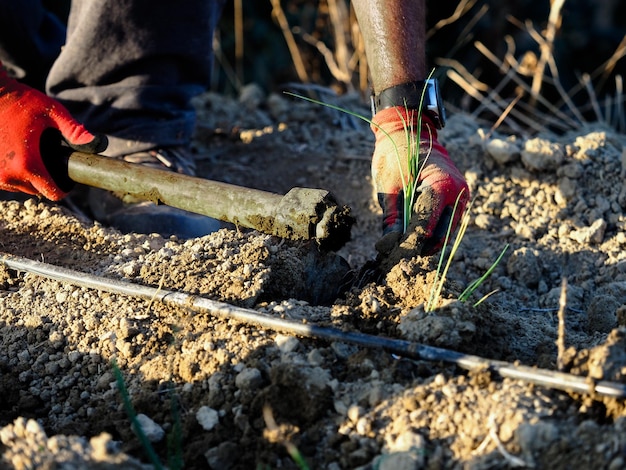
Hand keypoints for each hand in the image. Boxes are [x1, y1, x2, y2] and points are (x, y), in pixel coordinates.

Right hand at [0, 67, 106, 199]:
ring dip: (27, 176)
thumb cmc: (21, 101)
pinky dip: (13, 171)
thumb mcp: (53, 113)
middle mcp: (8, 175)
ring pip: (20, 187)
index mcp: (28, 165)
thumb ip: (75, 131)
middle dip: (45, 178)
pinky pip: (6, 180)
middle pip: (37, 190)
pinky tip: (16, 154)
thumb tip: (101, 143)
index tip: (67, 178)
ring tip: (29, 153)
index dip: (64, 188)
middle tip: (46, 157)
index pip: (53, 193)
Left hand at [371, 106, 468, 254]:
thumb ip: (391, 217)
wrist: (411, 132)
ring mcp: (461, 197)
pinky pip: (446, 223)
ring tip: (401, 245)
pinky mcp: (458, 200)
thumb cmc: (397, 154)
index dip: (407, 244)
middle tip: (395, 254)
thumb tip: (388, 246)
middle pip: (440, 235)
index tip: (389, 253)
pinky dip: (431, 231)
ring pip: (445, 233)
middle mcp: (458, 194)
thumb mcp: (389, 186)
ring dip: (425, 242)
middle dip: (418, 247)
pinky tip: (412, 233)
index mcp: (442, 187)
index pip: (426, 226)